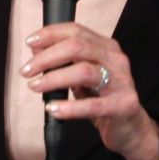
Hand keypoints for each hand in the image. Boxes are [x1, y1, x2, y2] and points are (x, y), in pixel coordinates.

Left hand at [23, 22, 158, 159]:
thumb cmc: (104, 99)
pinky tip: (53, 109)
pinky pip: (92, 105)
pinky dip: (69, 107)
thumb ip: (64, 62)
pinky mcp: (123, 105)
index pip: (76, 30)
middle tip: (27, 70)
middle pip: (78, 47)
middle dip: (47, 57)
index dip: (50, 34)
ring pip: (84, 71)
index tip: (30, 42)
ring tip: (35, 86)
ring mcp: (122, 82)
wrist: (130, 129)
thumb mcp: (83, 76)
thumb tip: (36, 50)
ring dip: (54, 78)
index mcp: (107, 47)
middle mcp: (116, 60)